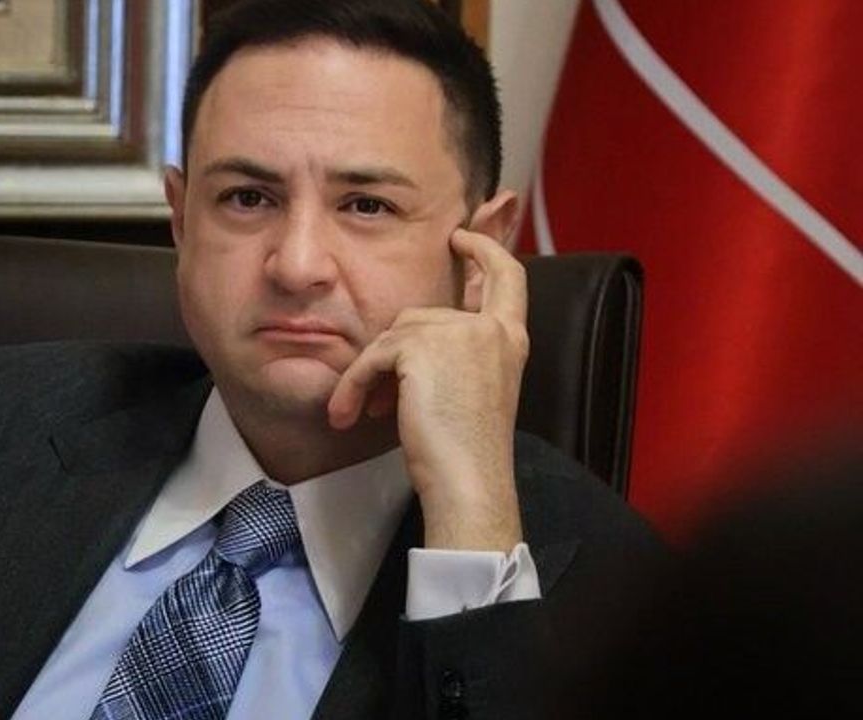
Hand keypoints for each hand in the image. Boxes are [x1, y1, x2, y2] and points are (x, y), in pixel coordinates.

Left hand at [326, 229, 527, 551]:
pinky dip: (354, 384)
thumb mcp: (470, 391)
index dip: (485, 250)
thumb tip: (402, 343)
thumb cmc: (467, 453)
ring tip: (366, 411)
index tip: (463, 236)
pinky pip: (373, 356)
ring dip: (370, 374)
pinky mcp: (423, 345)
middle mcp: (491, 329)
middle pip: (421, 316)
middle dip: (391, 356)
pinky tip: (351, 414)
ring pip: (393, 336)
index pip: (508, 276)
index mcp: (510, 340)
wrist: (469, 481)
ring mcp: (460, 332)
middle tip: (374, 398)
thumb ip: (454, 357)